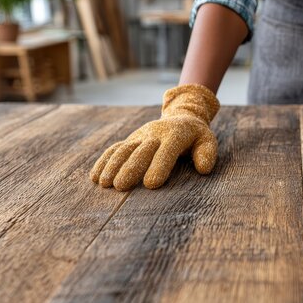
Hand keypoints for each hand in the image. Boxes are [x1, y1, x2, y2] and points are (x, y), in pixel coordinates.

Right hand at [90, 84, 219, 190]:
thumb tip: (203, 169)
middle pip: (140, 151)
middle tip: (121, 186)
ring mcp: (141, 136)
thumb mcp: (208, 141)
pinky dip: (104, 161)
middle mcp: (155, 134)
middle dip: (130, 168)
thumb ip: (207, 154)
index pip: (167, 151)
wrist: (182, 116)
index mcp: (176, 135)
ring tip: (104, 184)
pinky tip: (95, 177)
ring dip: (112, 165)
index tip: (151, 184)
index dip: (159, 166)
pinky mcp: (131, 139)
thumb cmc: (197, 136)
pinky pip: (115, 148)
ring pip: (124, 149)